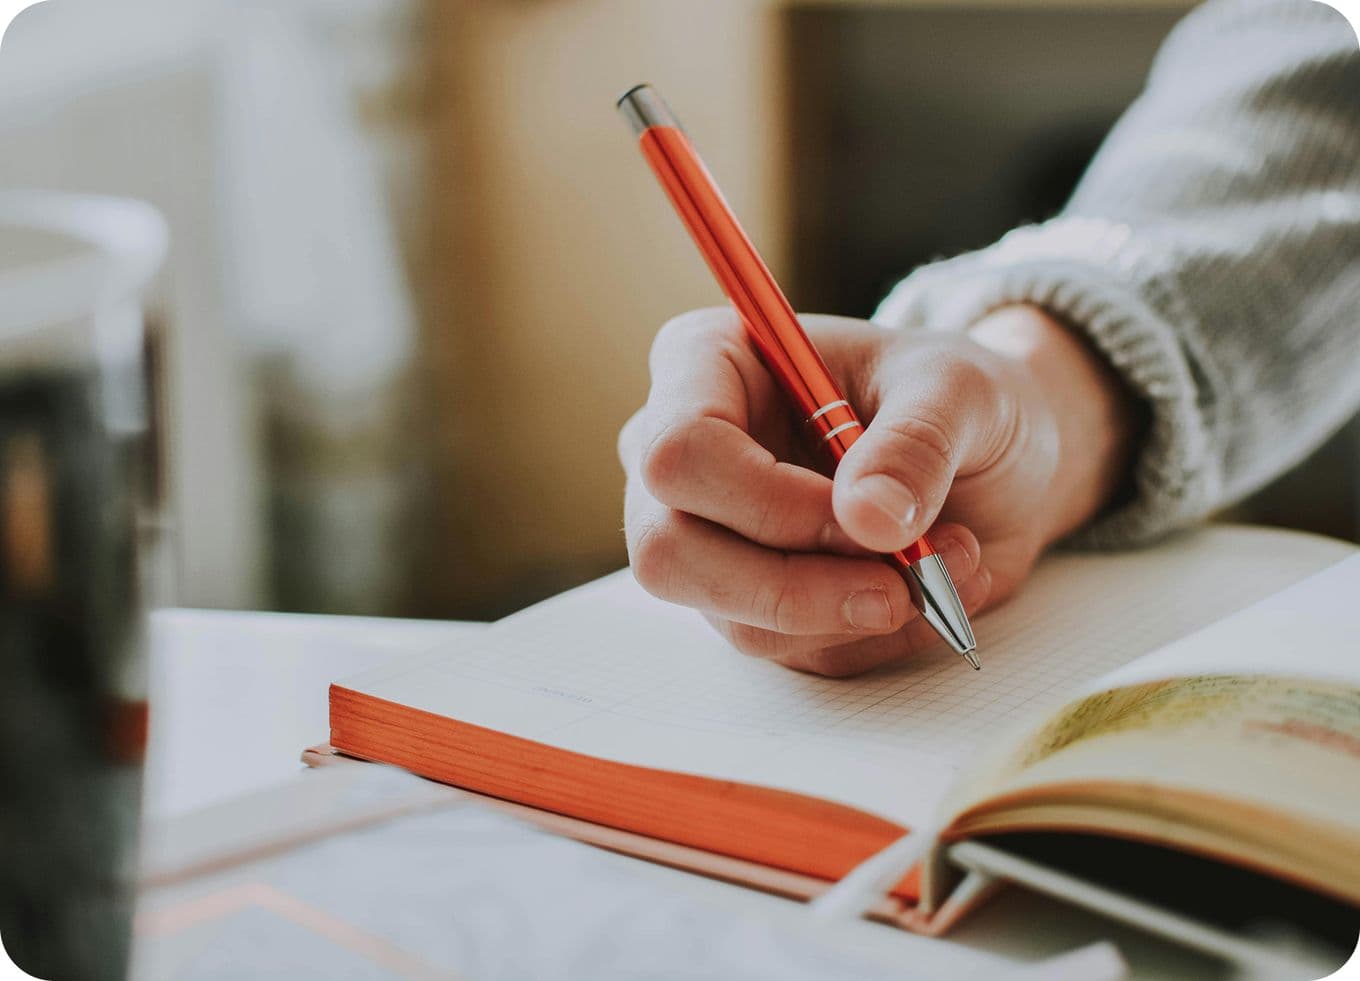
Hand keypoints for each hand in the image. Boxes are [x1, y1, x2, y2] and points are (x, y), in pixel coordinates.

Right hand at [618, 304, 1137, 675]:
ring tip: (948, 560)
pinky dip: (871, 634)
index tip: (866, 517)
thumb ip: (916, 444)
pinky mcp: (747, 602)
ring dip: (854, 611)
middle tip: (900, 584)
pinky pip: (789, 650)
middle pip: (671, 551)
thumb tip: (869, 519)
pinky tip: (927, 586)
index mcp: (706, 365)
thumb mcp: (961, 391)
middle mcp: (683, 456)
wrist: (992, 457)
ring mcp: (705, 537)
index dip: (766, 501)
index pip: (679, 451)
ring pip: (733, 618)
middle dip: (795, 586)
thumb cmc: (955, 398)